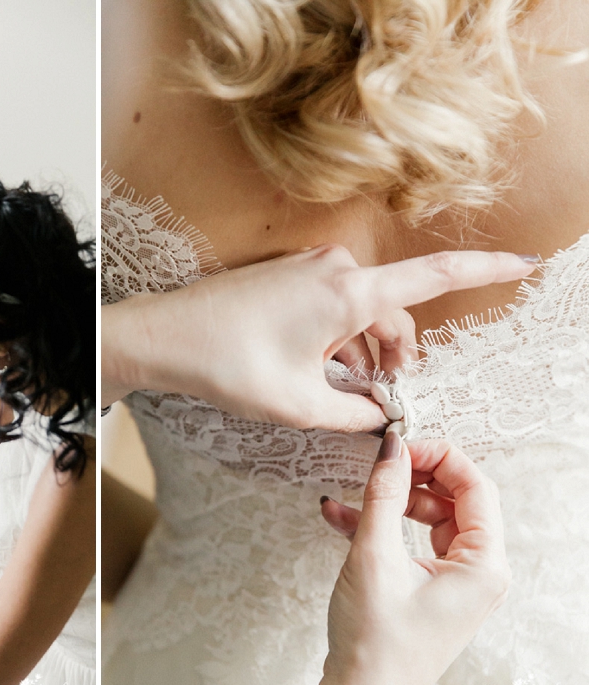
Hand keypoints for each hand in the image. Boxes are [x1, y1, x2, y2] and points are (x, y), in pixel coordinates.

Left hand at [102, 246, 535, 430]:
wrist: (163, 336)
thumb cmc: (226, 364)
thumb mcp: (298, 404)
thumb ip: (351, 415)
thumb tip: (378, 418)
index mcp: (350, 293)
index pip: (435, 275)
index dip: (486, 267)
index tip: (526, 262)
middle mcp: (336, 269)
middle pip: (394, 312)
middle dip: (396, 356)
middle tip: (380, 399)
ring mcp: (309, 269)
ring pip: (363, 311)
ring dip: (365, 350)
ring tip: (344, 392)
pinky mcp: (289, 276)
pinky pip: (334, 304)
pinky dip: (339, 336)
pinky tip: (321, 369)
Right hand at [286, 434, 510, 684]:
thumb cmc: (375, 643)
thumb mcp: (373, 557)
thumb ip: (382, 495)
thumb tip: (391, 448)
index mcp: (484, 566)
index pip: (475, 486)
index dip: (436, 457)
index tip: (397, 447)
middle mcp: (478, 573)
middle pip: (454, 499)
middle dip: (412, 478)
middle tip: (377, 465)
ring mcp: (455, 582)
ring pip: (430, 519)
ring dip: (389, 504)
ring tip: (350, 497)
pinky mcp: (430, 590)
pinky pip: (413, 542)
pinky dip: (381, 527)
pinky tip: (342, 519)